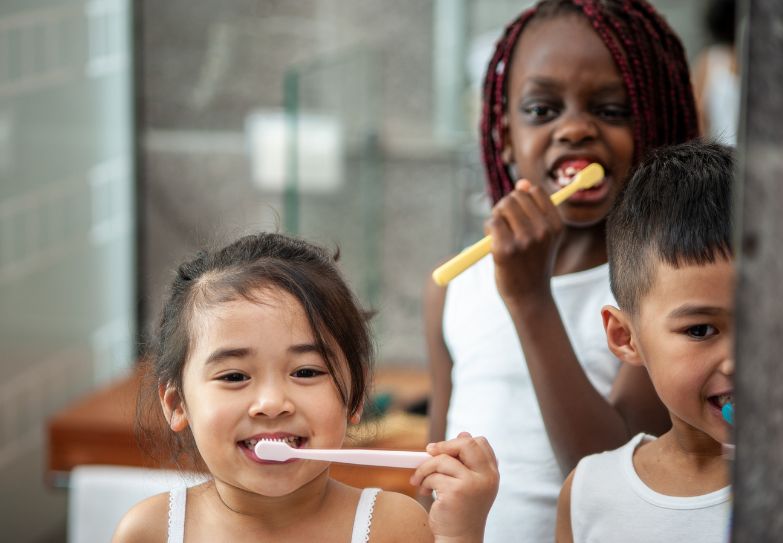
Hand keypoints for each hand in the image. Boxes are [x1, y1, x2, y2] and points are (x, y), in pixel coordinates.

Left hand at [410, 432, 498, 542]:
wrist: (459, 538)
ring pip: (443, 459)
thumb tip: (463, 433)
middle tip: (429, 452)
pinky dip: (423, 481)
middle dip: (444, 445)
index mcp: (492, 473)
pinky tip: (424, 492)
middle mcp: (487, 477)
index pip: (480, 442)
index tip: (444, 450)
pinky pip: (433, 476)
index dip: (460, 441)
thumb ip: (467, 461)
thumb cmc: (461, 510)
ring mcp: (473, 484)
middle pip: (466, 443)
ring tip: (421, 480)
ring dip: (426, 468)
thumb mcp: (469, 483)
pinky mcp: (456, 492)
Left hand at [486, 179, 562, 304]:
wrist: (529, 296)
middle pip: (515, 197)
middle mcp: (543, 231)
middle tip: (507, 227)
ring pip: (502, 207)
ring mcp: (524, 241)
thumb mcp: (543, 235)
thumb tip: (522, 183)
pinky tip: (493, 243)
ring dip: (496, 217)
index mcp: (556, 225)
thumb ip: (534, 208)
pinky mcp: (505, 250)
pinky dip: (488, 229)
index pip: (534, 191)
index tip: (519, 215)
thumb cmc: (532, 263)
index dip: (521, 199)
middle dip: (506, 207)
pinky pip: (491, 223)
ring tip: (501, 235)